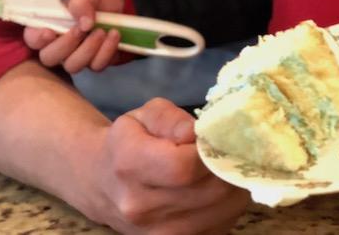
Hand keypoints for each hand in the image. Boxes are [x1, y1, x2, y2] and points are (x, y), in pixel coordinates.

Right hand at [23, 0, 125, 72]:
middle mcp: (58, 44)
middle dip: (66, 45)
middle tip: (83, 29)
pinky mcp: (94, 62)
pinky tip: (114, 35)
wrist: (122, 5)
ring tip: (102, 31)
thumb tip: (84, 23)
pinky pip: (96, 66)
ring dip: (89, 49)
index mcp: (50, 24)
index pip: (32, 38)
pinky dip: (106, 51)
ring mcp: (76, 56)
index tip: (50, 32)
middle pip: (49, 58)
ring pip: (72, 66)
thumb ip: (83, 2)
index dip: (37, 39)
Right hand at [89, 98, 249, 233]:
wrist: (103, 182)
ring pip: (220, 212)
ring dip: (235, 186)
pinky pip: (220, 226)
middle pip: (208, 191)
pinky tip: (221, 187)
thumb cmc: (131, 140)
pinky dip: (229, 206)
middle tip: (235, 148)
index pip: (184, 166)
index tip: (219, 135)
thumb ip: (173, 118)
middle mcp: (141, 206)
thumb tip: (198, 133)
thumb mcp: (147, 114)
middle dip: (230, 166)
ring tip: (229, 165)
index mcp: (130, 165)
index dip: (210, 150)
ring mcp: (157, 233)